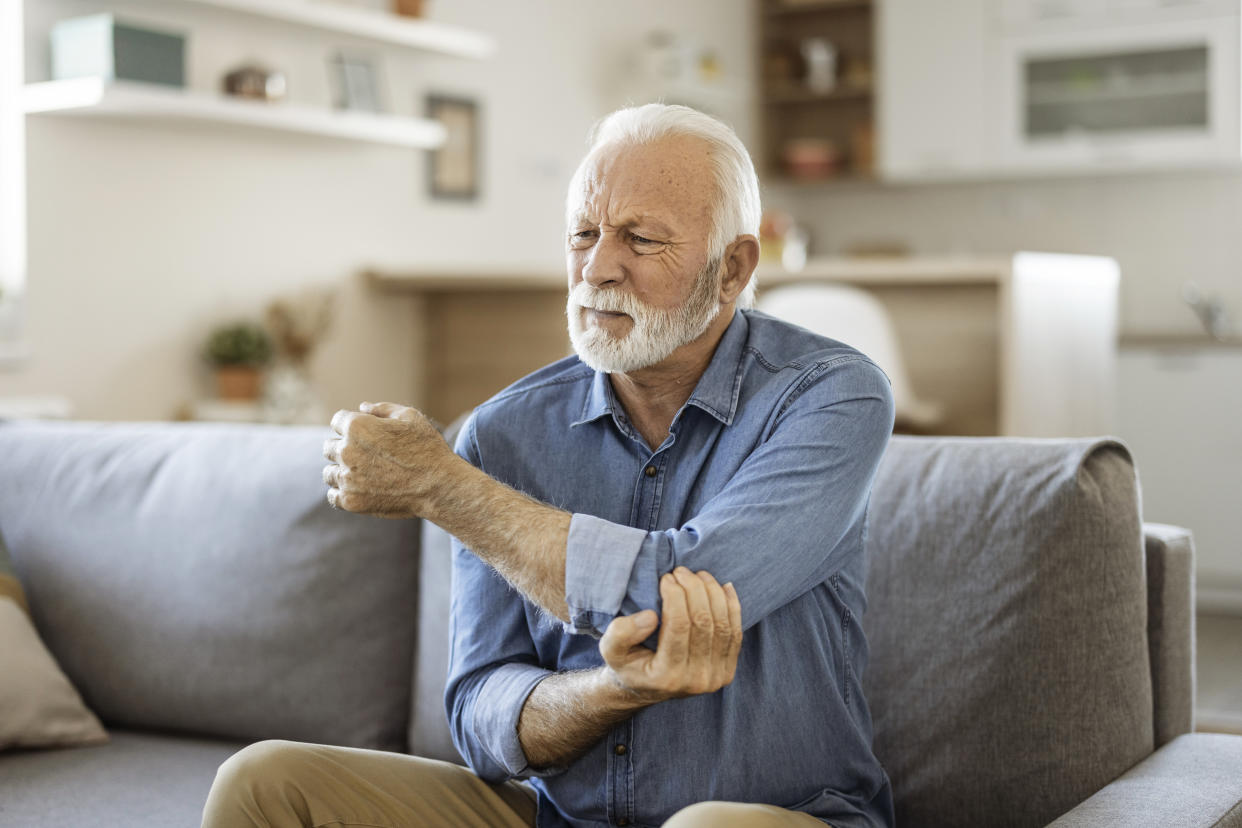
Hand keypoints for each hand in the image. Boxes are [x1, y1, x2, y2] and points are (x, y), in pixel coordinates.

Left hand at [322, 401, 452, 517]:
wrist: (439, 486)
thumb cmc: (427, 448)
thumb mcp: (411, 417)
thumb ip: (383, 409)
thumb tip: (362, 407)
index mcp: (357, 426)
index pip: (337, 421)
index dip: (351, 425)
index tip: (365, 434)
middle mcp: (347, 451)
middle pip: (329, 447)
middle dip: (345, 448)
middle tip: (368, 456)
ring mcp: (347, 478)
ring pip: (329, 472)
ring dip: (342, 471)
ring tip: (365, 475)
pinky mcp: (351, 501)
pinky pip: (333, 496)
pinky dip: (343, 493)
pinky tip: (360, 490)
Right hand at [598, 567, 741, 703]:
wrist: (645, 688)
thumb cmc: (627, 663)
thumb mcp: (610, 650)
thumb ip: (621, 633)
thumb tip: (651, 616)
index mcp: (666, 676)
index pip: (678, 625)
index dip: (675, 595)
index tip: (666, 578)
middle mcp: (696, 680)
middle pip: (704, 622)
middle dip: (694, 589)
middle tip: (681, 571)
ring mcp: (715, 677)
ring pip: (723, 625)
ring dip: (713, 593)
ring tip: (698, 575)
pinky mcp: (727, 671)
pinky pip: (736, 634)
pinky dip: (732, 607)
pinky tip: (723, 587)